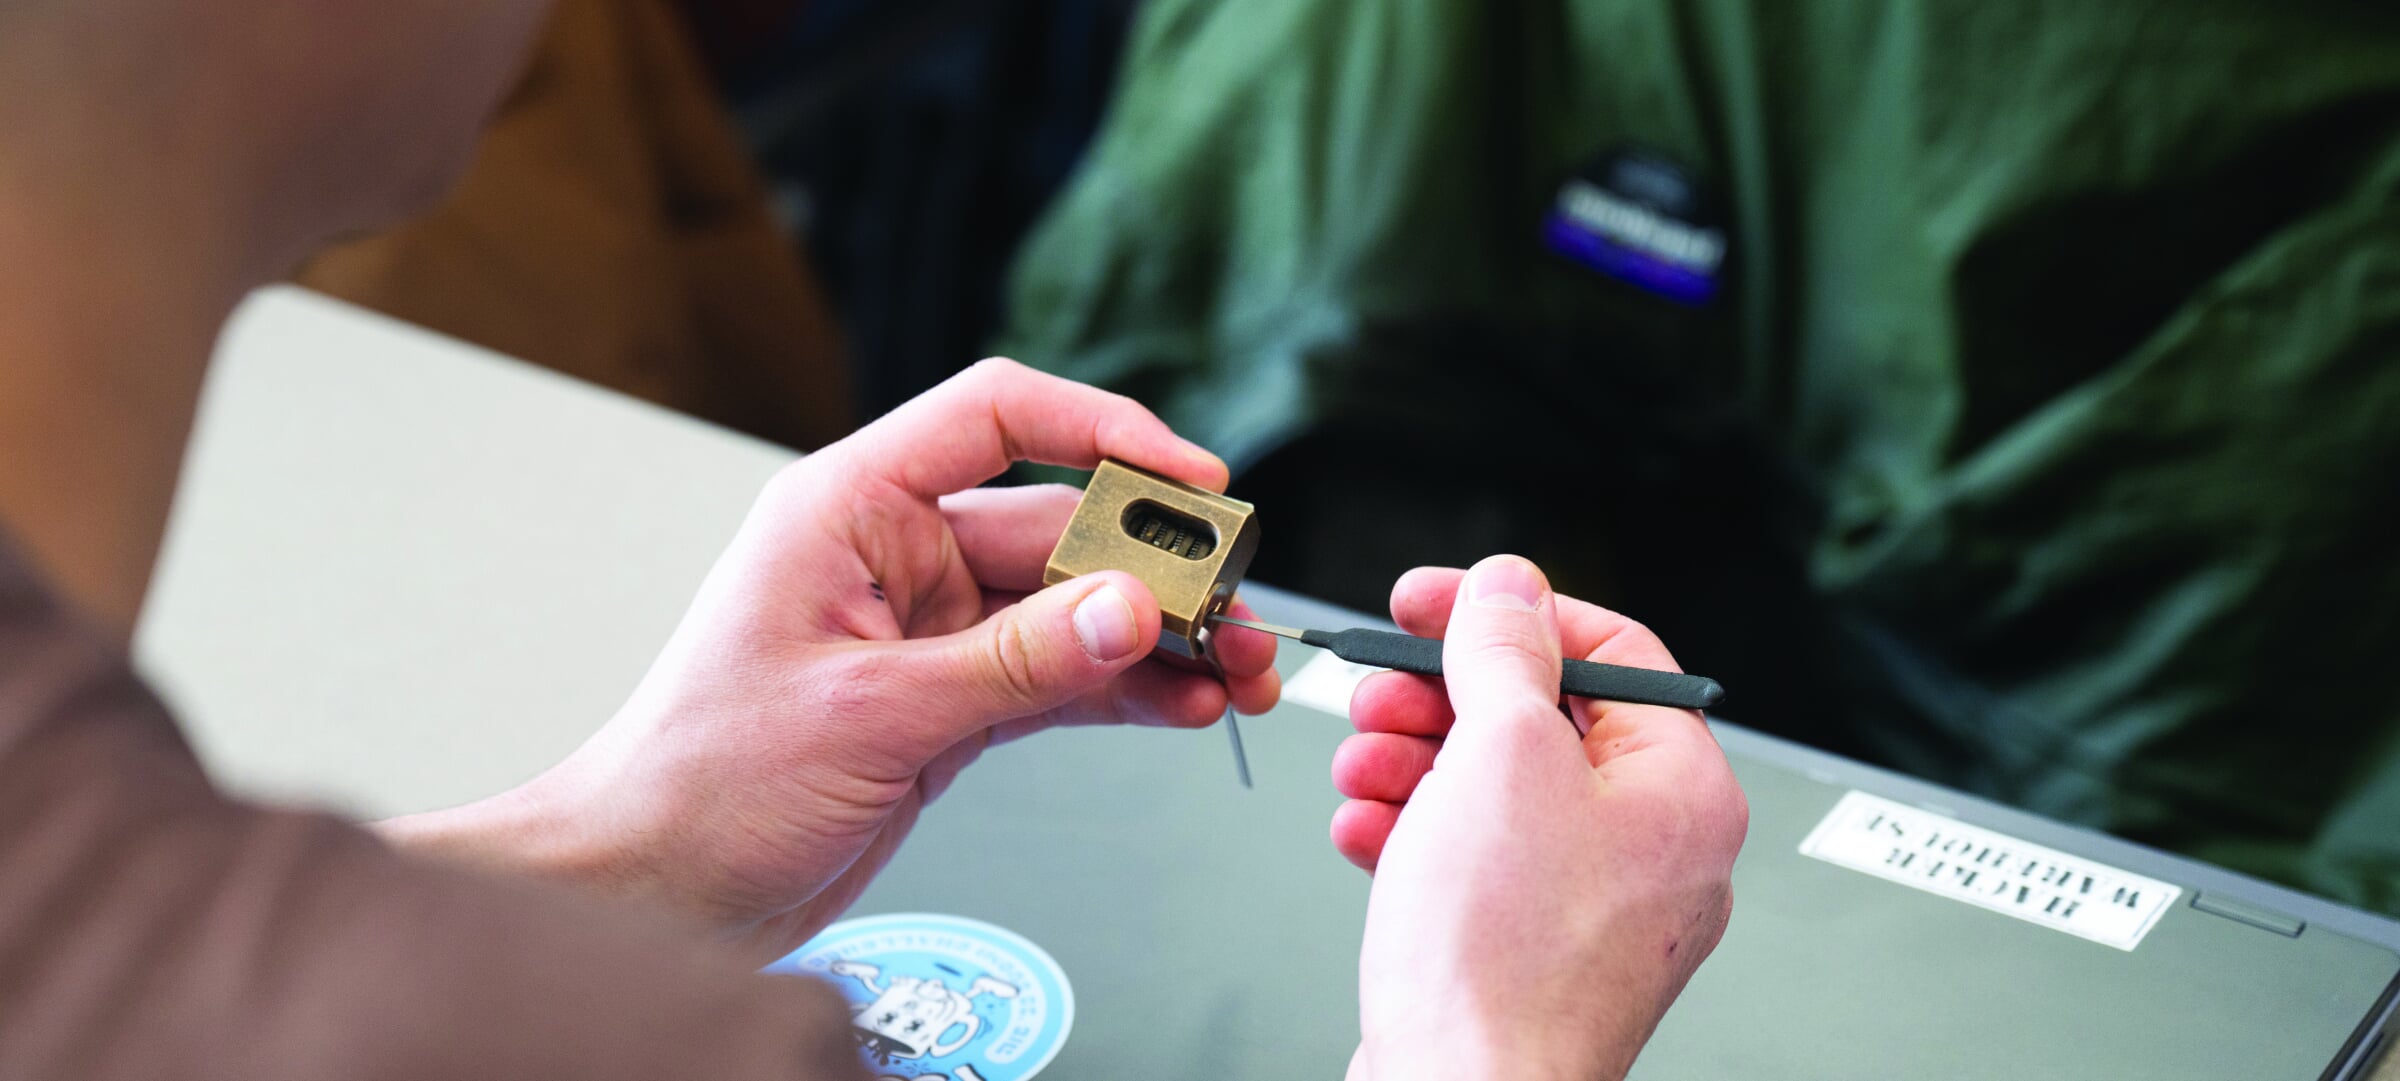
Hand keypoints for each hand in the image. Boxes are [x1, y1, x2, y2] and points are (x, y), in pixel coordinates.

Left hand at [383, 359, 1278, 957]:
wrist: (656, 890)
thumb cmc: (702, 781)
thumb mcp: (868, 712)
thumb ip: (1010, 663)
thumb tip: (1128, 612)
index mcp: (851, 508)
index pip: (995, 417)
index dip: (1102, 429)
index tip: (1190, 474)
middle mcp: (897, 555)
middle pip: (1059, 525)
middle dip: (1157, 565)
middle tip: (1233, 607)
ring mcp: (931, 630)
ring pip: (1074, 607)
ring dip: (1158, 636)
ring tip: (1236, 668)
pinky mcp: (952, 700)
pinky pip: (1062, 676)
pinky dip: (1125, 689)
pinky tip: (1184, 704)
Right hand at [1335, 557, 1745, 1080]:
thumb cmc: (1505, 959)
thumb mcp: (1500, 754)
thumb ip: (1504, 651)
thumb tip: (1508, 587)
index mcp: (1682, 790)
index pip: (1612, 652)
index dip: (1511, 612)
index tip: (1431, 601)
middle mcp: (1654, 849)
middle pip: (1542, 721)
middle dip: (1442, 698)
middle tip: (1380, 691)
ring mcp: (1593, 908)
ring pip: (1497, 792)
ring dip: (1413, 763)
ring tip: (1362, 768)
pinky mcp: (1532, 952)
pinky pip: (1474, 863)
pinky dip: (1414, 836)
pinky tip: (1366, 833)